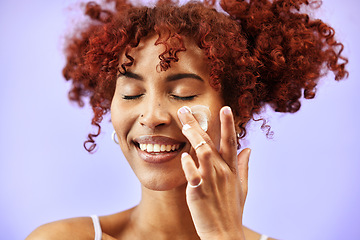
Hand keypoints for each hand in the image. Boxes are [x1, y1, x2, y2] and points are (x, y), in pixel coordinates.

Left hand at [177, 106, 249, 239]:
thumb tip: (249, 149)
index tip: (225, 108)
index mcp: (232, 169)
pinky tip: (183, 155)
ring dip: (194, 137)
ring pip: (203, 152)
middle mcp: (222, 171)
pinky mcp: (199, 191)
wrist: (224, 233)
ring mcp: (211, 180)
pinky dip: (188, 164)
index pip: (231, 142)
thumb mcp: (242, 187)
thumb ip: (244, 167)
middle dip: (198, 123)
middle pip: (211, 142)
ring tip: (184, 124)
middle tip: (184, 109)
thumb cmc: (232, 210)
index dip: (228, 124)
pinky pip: (193, 174)